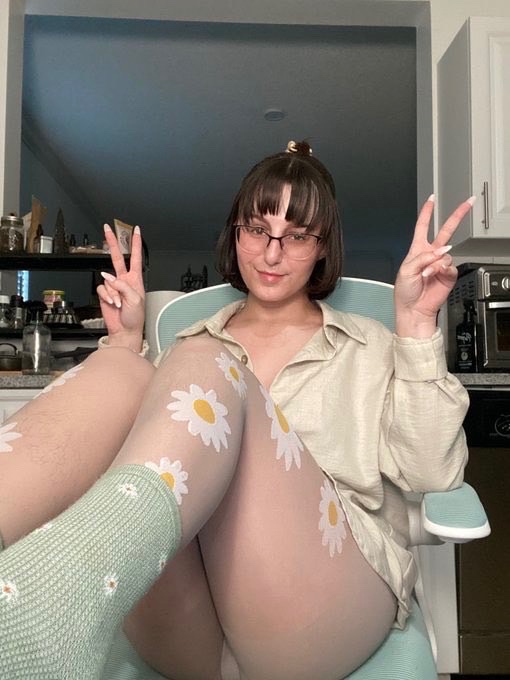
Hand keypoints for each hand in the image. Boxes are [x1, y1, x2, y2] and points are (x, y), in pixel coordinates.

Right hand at [96, 224, 144, 351]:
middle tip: (108, 228)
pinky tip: (112, 303)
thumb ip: (123, 286)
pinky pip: (101, 288)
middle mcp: (124, 280)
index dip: (135, 243)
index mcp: (136, 279)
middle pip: (117, 257)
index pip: (135, 257)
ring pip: (107, 279)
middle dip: (113, 242)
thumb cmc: (135, 317)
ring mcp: (114, 286)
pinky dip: (106, 296)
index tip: (135, 231)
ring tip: (119, 303)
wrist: (125, 330)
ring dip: (112, 292)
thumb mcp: (135, 300)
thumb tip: (110, 277)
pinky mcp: (105, 293)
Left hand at [394, 195, 474, 337]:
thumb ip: (422, 257)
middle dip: (457, 216)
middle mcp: (430, 255)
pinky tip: (434, 275)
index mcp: (417, 251)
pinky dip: (441, 269)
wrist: (413, 310)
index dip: (427, 213)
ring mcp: (441, 264)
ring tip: (426, 273)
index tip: (431, 200)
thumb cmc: (405, 292)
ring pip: (446, 253)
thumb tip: (440, 251)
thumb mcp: (405, 270)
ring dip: (436, 262)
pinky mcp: (449, 275)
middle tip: (468, 203)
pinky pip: (450, 266)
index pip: (422, 227)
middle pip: (446, 231)